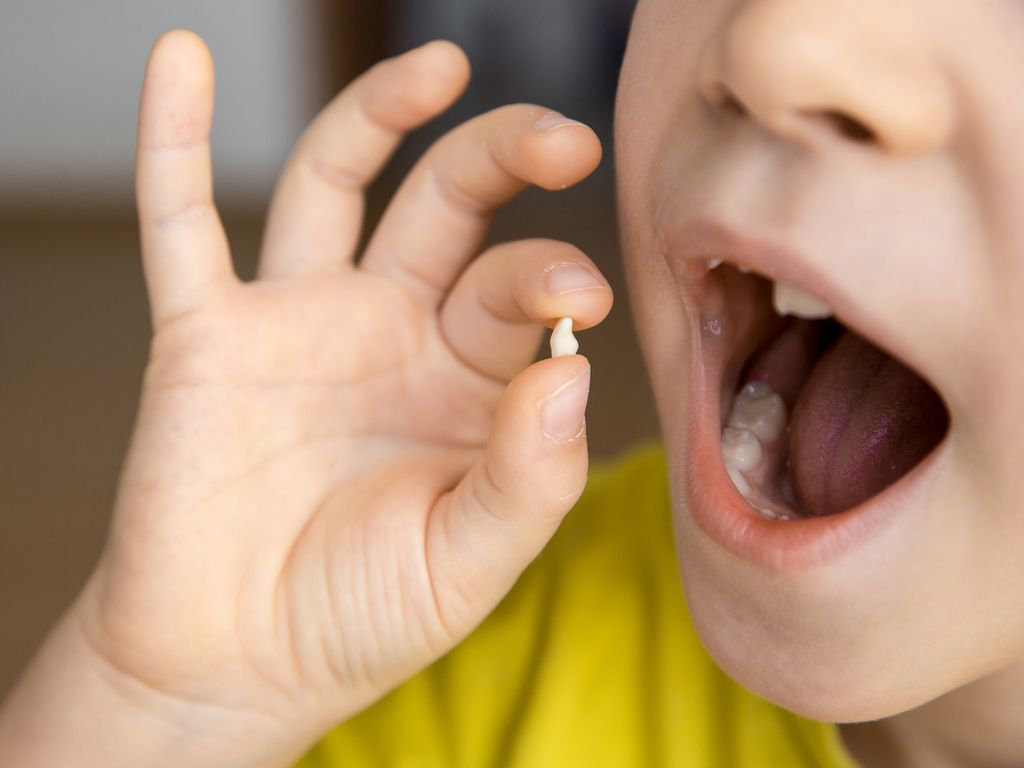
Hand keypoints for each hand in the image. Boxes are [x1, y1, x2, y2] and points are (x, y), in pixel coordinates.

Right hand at [31, 30, 608, 765]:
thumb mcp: (466, 563)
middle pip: (449, 204)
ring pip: (337, 182)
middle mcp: (390, 329)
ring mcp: (298, 320)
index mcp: (465, 379)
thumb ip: (528, 477)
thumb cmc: (359, 614)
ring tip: (442, 65)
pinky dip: (171, 143)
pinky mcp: (206, 334)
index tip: (582, 298)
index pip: (519, 292)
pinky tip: (178, 62)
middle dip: (505, 157)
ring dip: (379, 113)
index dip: (553, 279)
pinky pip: (181, 223)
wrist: (236, 663)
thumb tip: (569, 371)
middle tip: (564, 140)